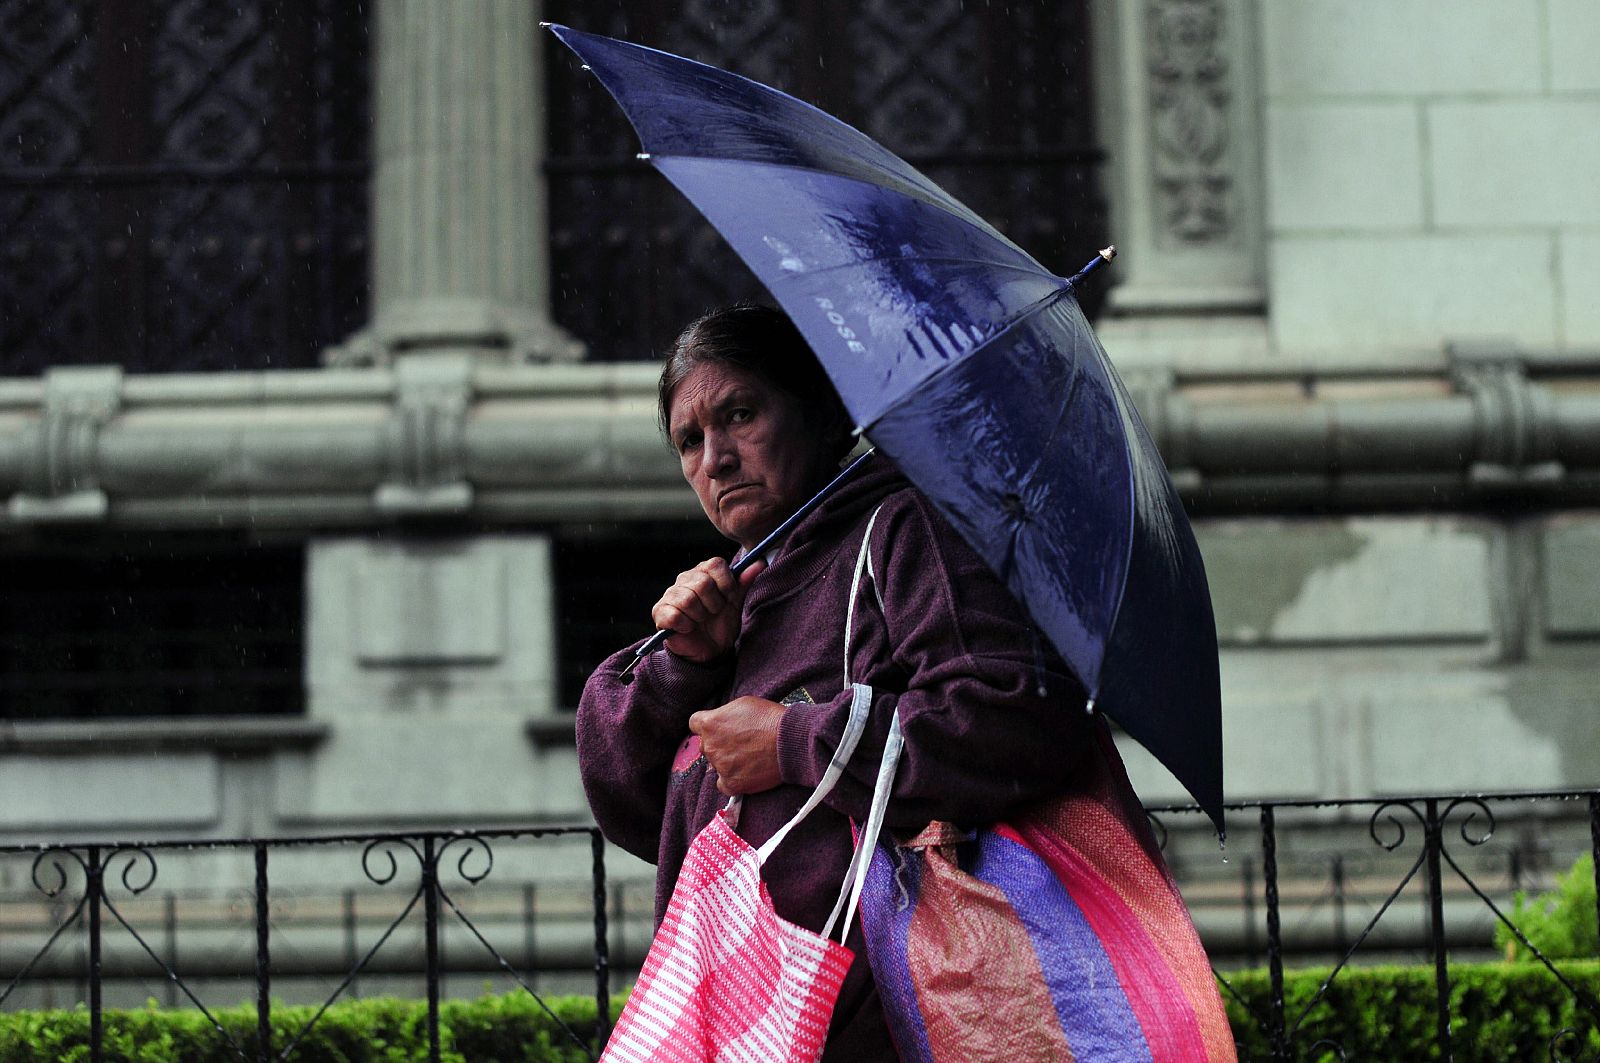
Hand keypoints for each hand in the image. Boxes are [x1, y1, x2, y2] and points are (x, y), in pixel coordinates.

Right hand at [650, 557, 764, 663]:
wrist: (710, 650)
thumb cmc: (721, 623)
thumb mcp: (735, 602)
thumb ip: (744, 582)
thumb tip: (760, 561)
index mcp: (703, 572)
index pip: (715, 564)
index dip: (726, 583)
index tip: (728, 598)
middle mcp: (684, 579)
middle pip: (703, 583)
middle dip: (714, 604)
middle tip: (713, 613)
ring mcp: (670, 595)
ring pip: (688, 599)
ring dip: (700, 616)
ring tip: (700, 621)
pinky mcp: (660, 613)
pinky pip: (675, 616)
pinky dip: (686, 626)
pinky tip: (688, 628)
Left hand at [689, 696, 784, 794]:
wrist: (790, 741)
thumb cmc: (770, 718)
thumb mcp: (743, 704)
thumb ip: (724, 714)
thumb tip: (720, 722)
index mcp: (710, 724)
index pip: (695, 724)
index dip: (707, 726)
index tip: (717, 728)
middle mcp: (710, 746)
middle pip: (705, 745)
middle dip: (718, 744)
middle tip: (739, 742)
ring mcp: (720, 767)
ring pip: (715, 765)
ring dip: (726, 761)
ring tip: (747, 756)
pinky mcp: (732, 784)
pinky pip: (722, 784)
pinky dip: (731, 780)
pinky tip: (744, 772)